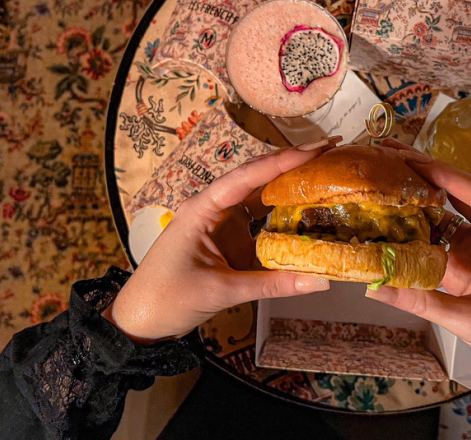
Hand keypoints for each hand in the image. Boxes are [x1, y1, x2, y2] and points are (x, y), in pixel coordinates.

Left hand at [106, 137, 340, 343]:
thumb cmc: (168, 299)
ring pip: (261, 196)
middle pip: (257, 178)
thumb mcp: (222, 291)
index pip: (245, 178)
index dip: (281, 162)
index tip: (314, 150)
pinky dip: (284, 216)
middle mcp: (213, 208)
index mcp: (202, 209)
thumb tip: (319, 281)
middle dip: (292, 163)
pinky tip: (309, 209)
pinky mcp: (230, 239)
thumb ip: (272, 284)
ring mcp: (222, 223)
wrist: (141, 321)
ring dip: (291, 185)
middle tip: (330, 150)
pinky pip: (261, 221)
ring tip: (326, 171)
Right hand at [366, 139, 470, 385]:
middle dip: (435, 170)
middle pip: (469, 192)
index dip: (449, 176)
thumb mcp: (467, 321)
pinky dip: (433, 217)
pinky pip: (456, 230)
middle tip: (397, 153)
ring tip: (398, 170)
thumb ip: (421, 302)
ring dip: (433, 189)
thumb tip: (376, 286)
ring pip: (462, 207)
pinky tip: (408, 208)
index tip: (416, 162)